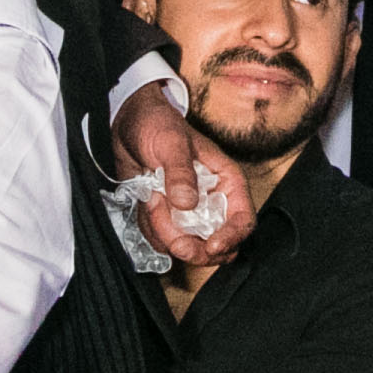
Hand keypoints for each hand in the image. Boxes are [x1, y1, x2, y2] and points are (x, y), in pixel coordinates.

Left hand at [109, 80, 256, 269]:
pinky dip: (151, 229)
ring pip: (187, 246)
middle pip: (218, 245)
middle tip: (175, 242)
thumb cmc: (157, 124)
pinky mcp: (168, 220)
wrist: (129, 124)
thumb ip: (180, 172)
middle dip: (195, 248)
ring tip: (153, 199)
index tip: (212, 246)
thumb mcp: (170, 142)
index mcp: (227, 181)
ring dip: (164, 232)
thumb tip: (187, 203)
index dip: (231, 238)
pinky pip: (162, 241)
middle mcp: (213, 202)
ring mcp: (190, 214)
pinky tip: (147, 202)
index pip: (243, 220)